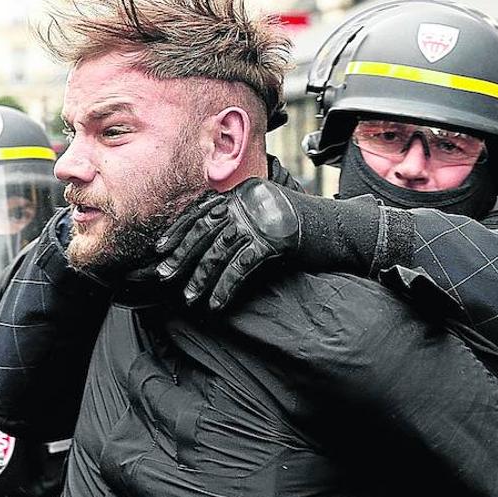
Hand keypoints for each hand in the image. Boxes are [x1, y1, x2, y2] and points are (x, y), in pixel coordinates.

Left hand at [154, 178, 299, 309]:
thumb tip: (209, 240)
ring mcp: (260, 220)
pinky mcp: (274, 240)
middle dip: (181, 254)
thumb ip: (239, 218)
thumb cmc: (299, 226)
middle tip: (163, 275)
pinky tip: (215, 303)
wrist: (338, 229)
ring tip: (189, 297)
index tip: (160, 249)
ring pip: (220, 250)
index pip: (201, 211)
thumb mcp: (264, 214)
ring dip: (201, 277)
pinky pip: (242, 266)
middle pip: (205, 229)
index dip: (178, 231)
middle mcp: (247, 202)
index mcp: (241, 193)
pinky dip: (226, 286)